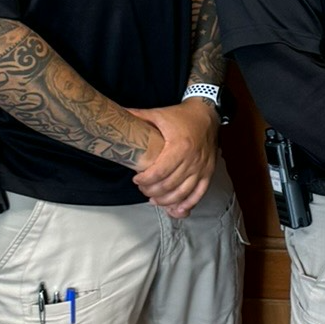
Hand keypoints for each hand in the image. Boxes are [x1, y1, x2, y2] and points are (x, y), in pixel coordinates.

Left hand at [130, 100, 219, 217]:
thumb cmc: (182, 116)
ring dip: (166, 200)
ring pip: (183, 193)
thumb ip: (138, 116)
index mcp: (179, 146)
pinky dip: (188, 204)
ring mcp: (202, 168)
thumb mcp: (159, 114)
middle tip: (143, 189)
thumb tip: (115, 114)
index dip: (145, 180)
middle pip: (169, 185)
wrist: (207, 114)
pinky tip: (176, 209)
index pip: (159, 172)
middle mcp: (192, 160)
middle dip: (152, 191)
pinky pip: (199, 193)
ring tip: (154, 199)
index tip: (136, 179)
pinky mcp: (208, 172)